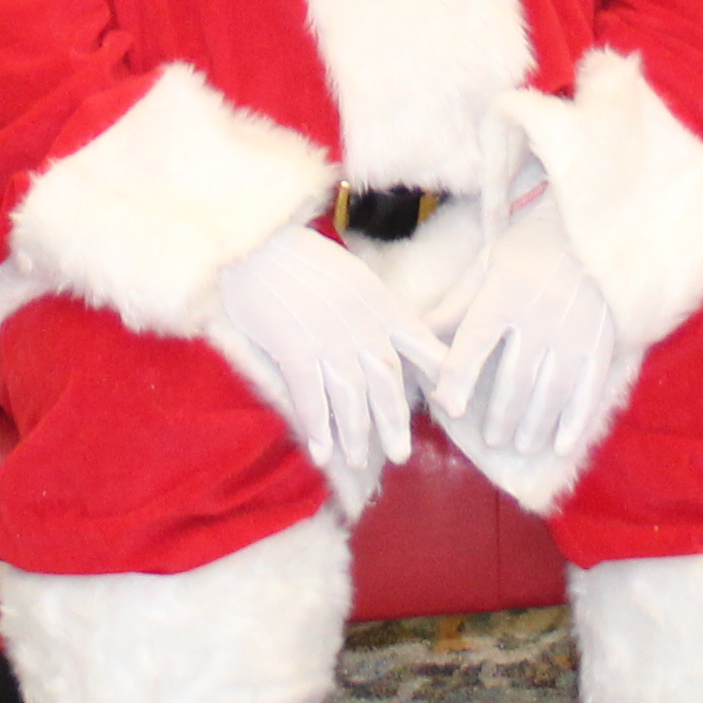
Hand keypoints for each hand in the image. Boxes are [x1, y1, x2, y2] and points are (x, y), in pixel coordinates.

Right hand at [209, 228, 440, 494]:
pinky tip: (321, 453)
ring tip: (359, 460)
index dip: (437, 373)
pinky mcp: (294, 348)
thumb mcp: (348, 274)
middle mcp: (360, 324)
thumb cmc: (296, 256)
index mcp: (378, 302)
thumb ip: (370, 307)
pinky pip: (311, 398)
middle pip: (386, 382)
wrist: (252, 241)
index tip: (449, 400)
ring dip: (356, 434)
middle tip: (400, 453)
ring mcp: (327, 338)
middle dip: (393, 421)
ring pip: (351, 398)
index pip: (419, 342)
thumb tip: (385, 335)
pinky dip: (318, 429)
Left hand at [428, 192, 627, 476]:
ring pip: (551, 391)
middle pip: (515, 379)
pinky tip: (560, 445)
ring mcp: (575, 331)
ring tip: (520, 444)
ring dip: (533, 425)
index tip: (447, 406)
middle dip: (501, 415)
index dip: (457, 380)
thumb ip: (454, 307)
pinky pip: (589, 390)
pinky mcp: (602, 341)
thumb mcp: (485, 267)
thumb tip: (415, 339)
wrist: (591, 229)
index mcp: (504, 294)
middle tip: (491, 437)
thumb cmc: (528, 249)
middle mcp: (540, 315)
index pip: (474, 344)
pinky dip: (574, 422)